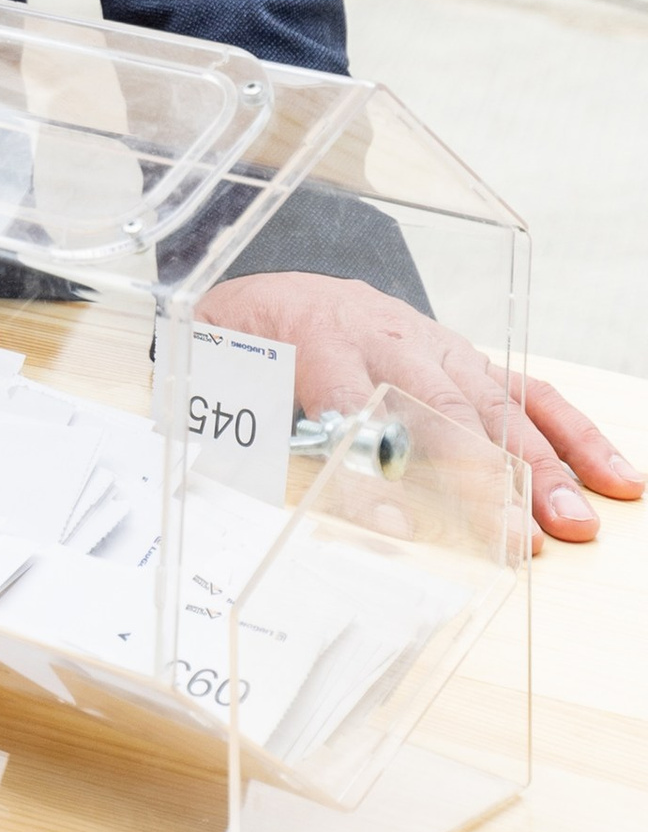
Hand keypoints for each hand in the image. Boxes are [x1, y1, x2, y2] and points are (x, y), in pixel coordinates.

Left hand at [201, 273, 641, 543]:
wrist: (271, 290)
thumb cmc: (249, 347)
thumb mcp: (222, 380)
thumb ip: (245, 427)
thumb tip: (273, 487)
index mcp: (316, 333)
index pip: (351, 403)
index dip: (376, 467)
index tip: (403, 525)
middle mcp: (386, 332)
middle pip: (440, 406)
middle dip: (480, 477)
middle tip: (512, 540)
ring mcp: (435, 343)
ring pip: (495, 403)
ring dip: (538, 468)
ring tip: (570, 525)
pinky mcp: (466, 358)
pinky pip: (527, 391)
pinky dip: (573, 435)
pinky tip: (611, 477)